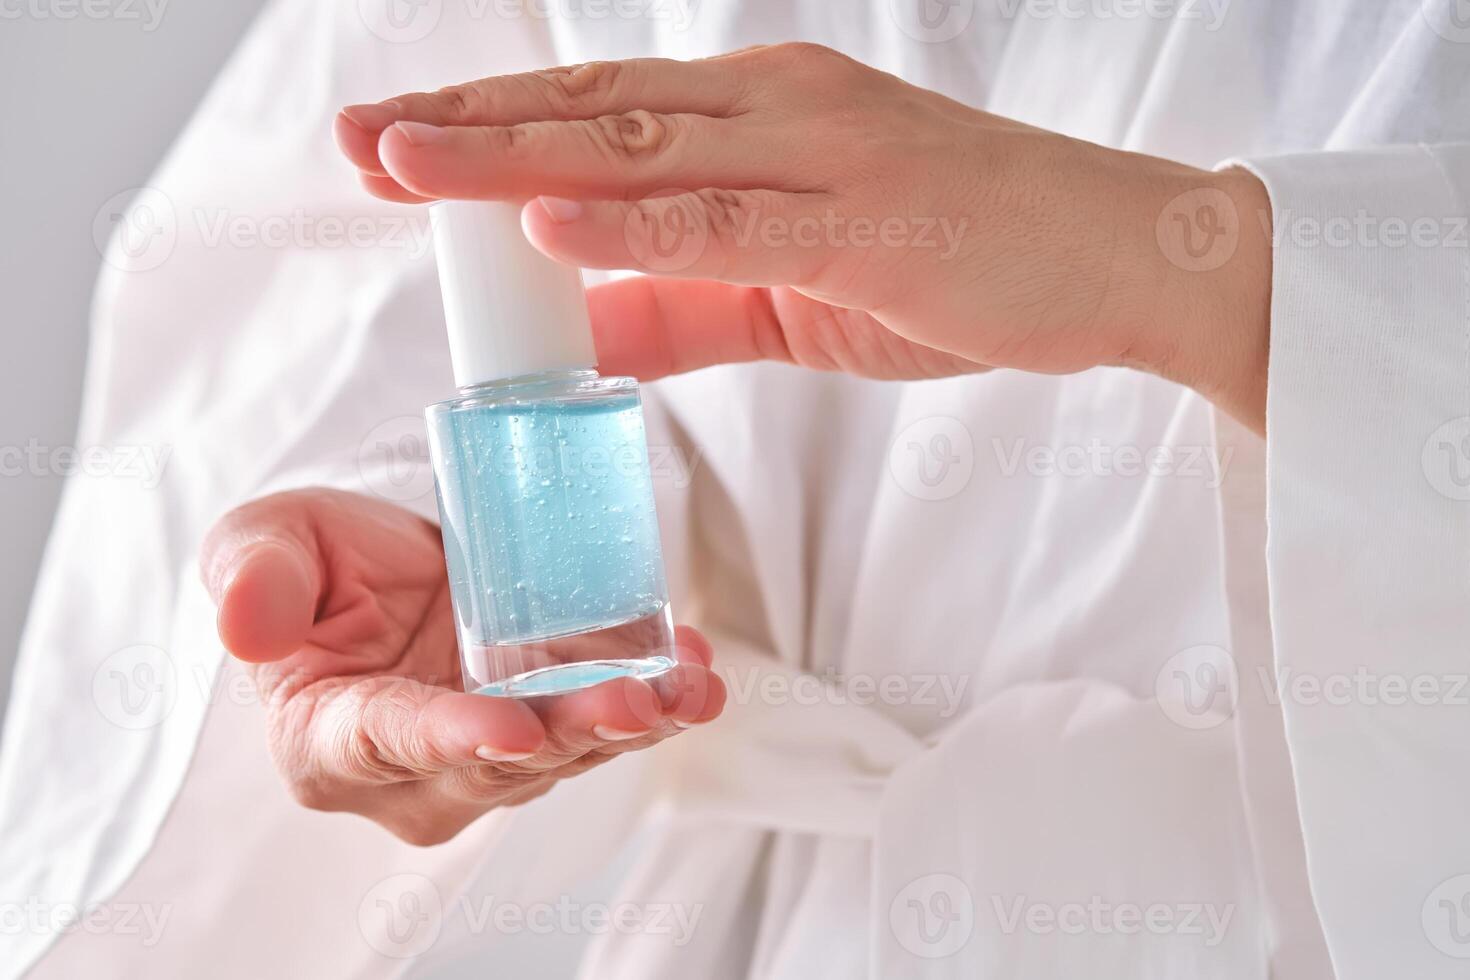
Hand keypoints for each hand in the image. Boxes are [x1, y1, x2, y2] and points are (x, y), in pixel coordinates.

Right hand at [200, 488, 724, 845]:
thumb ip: (254, 576)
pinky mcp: (554, 727)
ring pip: (568, 751)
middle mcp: (416, 770)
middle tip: (630, 701)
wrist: (391, 564)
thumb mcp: (269, 541)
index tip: (509, 727)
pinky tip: (699, 673)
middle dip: (570, 734)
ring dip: (632, 722)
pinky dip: (662, 699)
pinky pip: (611, 724)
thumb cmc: (321, 561)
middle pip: (500, 762)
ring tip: (685, 687)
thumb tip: (244, 623)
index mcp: (330, 736)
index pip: (390, 741)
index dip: (451, 737)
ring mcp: (494, 757)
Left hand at [335, 43, 1271, 430]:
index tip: (390, 149)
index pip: (599, 115)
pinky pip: (735, 221)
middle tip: (356, 138)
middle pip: (595, 112)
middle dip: (466, 128)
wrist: (1112, 257)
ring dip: (518, 157)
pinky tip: (555, 226)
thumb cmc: (959, 262)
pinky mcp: (865, 218)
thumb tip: (581, 329)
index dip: (487, 130)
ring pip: (645, 149)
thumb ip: (685, 303)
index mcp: (762, 117)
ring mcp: (822, 154)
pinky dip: (643, 225)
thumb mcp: (793, 290)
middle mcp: (779, 108)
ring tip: (405, 164)